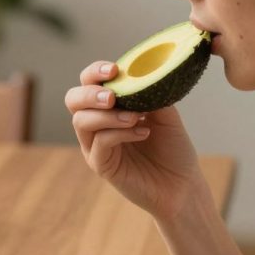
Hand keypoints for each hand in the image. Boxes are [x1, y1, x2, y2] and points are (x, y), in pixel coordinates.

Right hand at [65, 61, 206, 221]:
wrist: (182, 184)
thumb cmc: (173, 149)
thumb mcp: (165, 114)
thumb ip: (151, 93)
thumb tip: (141, 76)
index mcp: (109, 107)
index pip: (88, 83)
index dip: (95, 72)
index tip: (114, 70)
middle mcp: (97, 125)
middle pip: (73, 100)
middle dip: (89, 93)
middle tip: (111, 97)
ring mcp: (96, 146)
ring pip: (81, 122)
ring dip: (107, 115)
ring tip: (134, 117)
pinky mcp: (101, 165)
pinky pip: (99, 143)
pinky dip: (119, 133)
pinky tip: (143, 132)